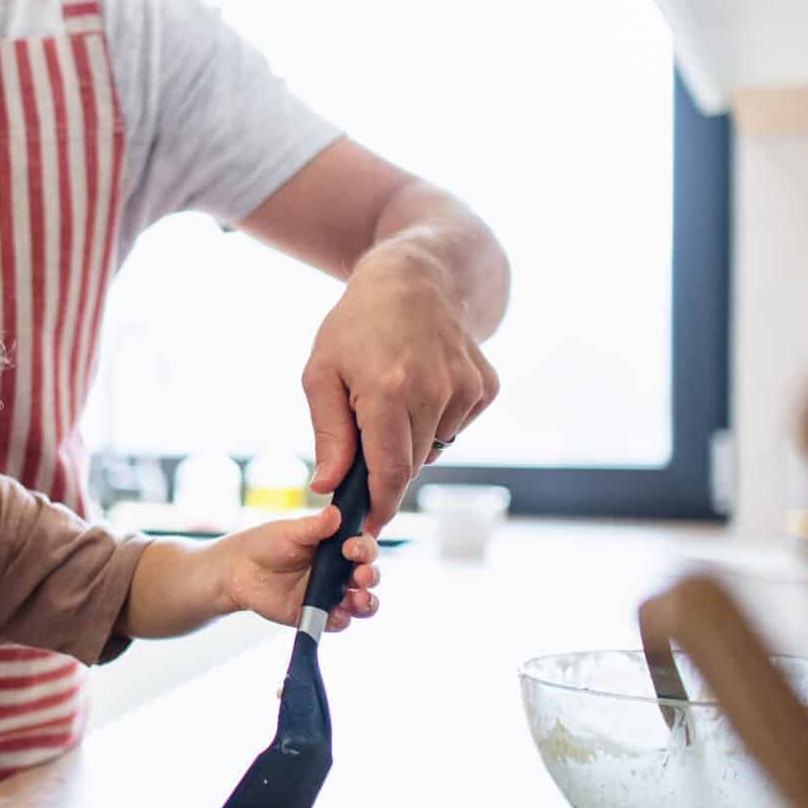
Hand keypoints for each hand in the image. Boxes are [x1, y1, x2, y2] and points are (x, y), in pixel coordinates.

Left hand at [219, 505, 379, 632]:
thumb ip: (314, 526)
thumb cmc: (266, 544)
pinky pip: (338, 622)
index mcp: (337, 547)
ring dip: (367, 602)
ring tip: (358, 599)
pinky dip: (342, 620)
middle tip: (360, 575)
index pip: (363, 547)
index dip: (364, 548)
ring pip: (362, 603)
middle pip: (368, 576)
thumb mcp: (290, 532)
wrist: (239, 570)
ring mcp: (331, 594)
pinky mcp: (318, 614)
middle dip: (370, 576)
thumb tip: (335, 513)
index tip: (351, 548)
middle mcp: (340, 571)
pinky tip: (337, 614)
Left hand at [303, 247, 499, 532]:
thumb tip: (327, 488)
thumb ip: (328, 435)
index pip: (390, 471)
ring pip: (434, 448)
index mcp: (388, 390)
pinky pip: (456, 427)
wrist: (412, 279)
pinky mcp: (486, 387)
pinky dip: (435, 421)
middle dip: (385, 469)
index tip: (367, 527)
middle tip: (363, 447)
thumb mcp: (321, 374)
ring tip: (392, 397)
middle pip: (411, 464)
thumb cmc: (355, 328)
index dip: (379, 505)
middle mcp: (435, 391)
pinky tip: (422, 386)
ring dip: (410, 440)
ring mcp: (466, 389)